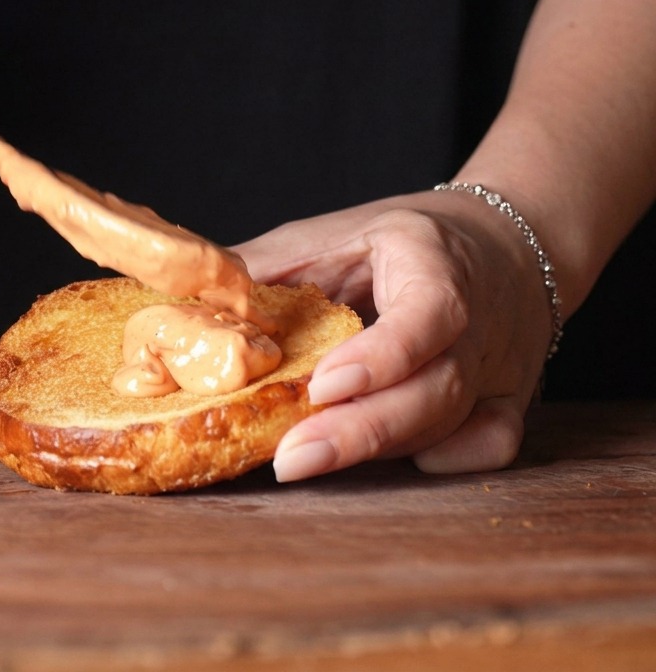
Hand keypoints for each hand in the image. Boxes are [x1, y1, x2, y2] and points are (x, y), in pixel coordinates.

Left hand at [234, 190, 553, 480]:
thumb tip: (184, 302)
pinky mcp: (509, 397)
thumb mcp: (333, 232)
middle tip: (290, 458)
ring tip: (303, 461)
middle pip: (436, 389)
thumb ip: (268, 268)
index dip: (380, 357)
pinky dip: (450, 459)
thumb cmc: (397, 241)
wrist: (498, 242)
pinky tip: (393, 461)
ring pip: (450, 422)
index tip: (321, 386)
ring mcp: (501, 365)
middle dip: (362, 430)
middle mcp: (480, 321)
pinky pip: (492, 443)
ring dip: (379, 448)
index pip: (428, 315)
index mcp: (436, 264)